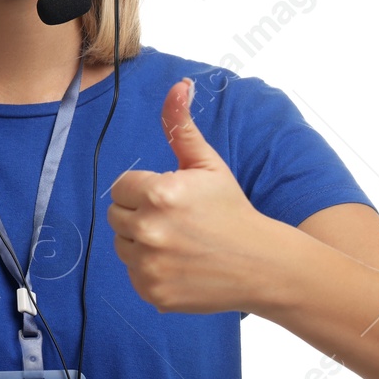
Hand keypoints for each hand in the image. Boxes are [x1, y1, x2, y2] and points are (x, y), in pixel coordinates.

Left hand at [107, 77, 272, 314]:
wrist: (262, 265)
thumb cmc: (232, 210)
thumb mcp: (207, 165)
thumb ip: (181, 126)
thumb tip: (178, 85)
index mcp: (159, 194)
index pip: (121, 187)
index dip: (144, 190)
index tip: (170, 198)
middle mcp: (150, 231)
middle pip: (116, 216)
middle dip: (139, 214)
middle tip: (175, 220)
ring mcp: (150, 266)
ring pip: (122, 246)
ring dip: (141, 242)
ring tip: (178, 241)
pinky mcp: (153, 293)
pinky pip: (133, 274)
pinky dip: (150, 270)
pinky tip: (180, 264)